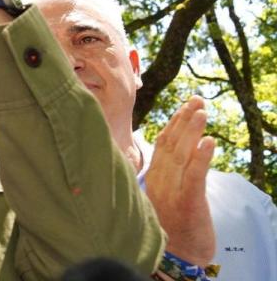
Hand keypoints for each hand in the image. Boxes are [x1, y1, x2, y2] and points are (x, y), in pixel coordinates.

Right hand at [145, 96, 215, 266]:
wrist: (173, 260)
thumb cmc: (170, 229)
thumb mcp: (162, 198)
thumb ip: (163, 176)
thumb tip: (169, 153)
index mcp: (152, 178)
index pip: (162, 144)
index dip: (174, 123)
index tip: (185, 106)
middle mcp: (159, 181)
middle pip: (171, 144)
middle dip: (184, 120)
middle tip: (197, 100)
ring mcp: (171, 192)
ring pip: (180, 155)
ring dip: (191, 131)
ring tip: (202, 112)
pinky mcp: (187, 204)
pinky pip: (194, 177)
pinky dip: (200, 158)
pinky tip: (208, 142)